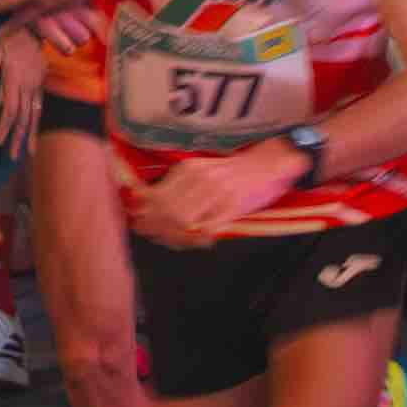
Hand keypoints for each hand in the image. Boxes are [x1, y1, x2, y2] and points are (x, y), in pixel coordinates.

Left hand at [126, 148, 281, 248]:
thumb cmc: (232, 170)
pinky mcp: (232, 207)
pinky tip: (196, 241)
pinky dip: (197, 239)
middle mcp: (200, 179)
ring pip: (183, 221)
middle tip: (152, 237)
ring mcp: (217, 194)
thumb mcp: (201, 170)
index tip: (138, 224)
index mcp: (189, 169)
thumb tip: (146, 204)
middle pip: (166, 210)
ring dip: (175, 236)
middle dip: (155, 228)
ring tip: (173, 241)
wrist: (267, 164)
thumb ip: (178, 185)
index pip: (157, 195)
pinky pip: (207, 229)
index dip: (145, 214)